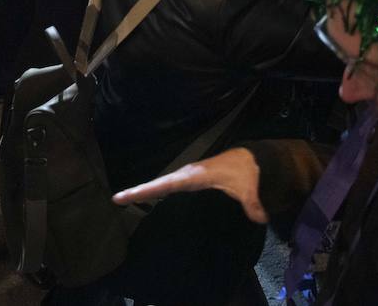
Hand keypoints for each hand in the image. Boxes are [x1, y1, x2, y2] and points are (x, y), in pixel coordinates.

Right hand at [113, 147, 265, 223]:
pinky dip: (156, 191)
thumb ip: (253, 203)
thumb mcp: (250, 187)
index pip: (167, 184)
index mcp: (195, 176)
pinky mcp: (192, 180)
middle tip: (117, 198)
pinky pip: (169, 186)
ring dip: (145, 191)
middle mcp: (187, 175)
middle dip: (138, 191)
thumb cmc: (247, 171)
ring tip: (123, 199)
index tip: (127, 195)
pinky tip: (147, 198)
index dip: (148, 190)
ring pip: (162, 184)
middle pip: (158, 184)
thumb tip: (260, 218)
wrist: (251, 159)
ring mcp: (188, 177)